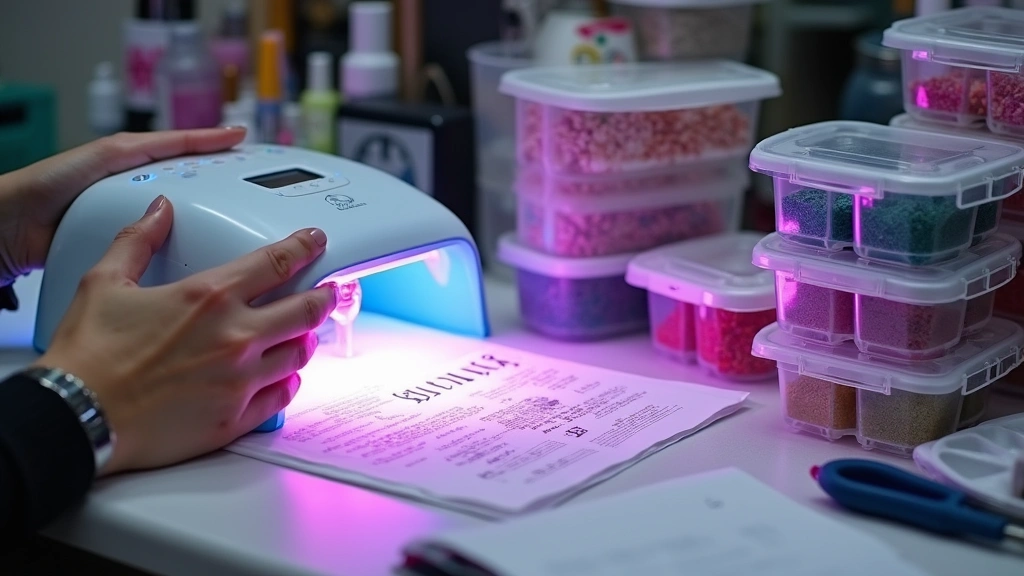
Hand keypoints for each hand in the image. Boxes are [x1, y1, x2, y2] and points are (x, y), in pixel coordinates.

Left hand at [0, 128, 245, 285]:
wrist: (15, 225)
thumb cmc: (51, 184)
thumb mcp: (108, 155)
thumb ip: (149, 147)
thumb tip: (192, 139)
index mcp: (132, 160)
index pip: (182, 147)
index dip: (212, 142)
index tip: (241, 138)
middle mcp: (135, 187)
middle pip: (186, 182)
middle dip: (216, 182)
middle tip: (248, 183)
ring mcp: (130, 215)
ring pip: (178, 214)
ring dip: (203, 217)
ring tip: (231, 217)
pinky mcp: (124, 243)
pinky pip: (160, 241)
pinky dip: (180, 241)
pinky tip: (196, 247)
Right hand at [33, 197, 339, 475]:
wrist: (78, 416)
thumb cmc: (88, 355)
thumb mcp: (105, 282)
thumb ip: (138, 240)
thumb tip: (158, 210)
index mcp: (209, 296)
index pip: (277, 262)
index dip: (304, 247)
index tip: (316, 242)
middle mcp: (235, 336)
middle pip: (307, 310)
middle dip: (323, 297)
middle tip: (328, 291)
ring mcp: (240, 380)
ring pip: (300, 354)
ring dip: (305, 340)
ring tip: (303, 333)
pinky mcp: (235, 417)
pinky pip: (283, 398)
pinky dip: (288, 383)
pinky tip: (283, 377)